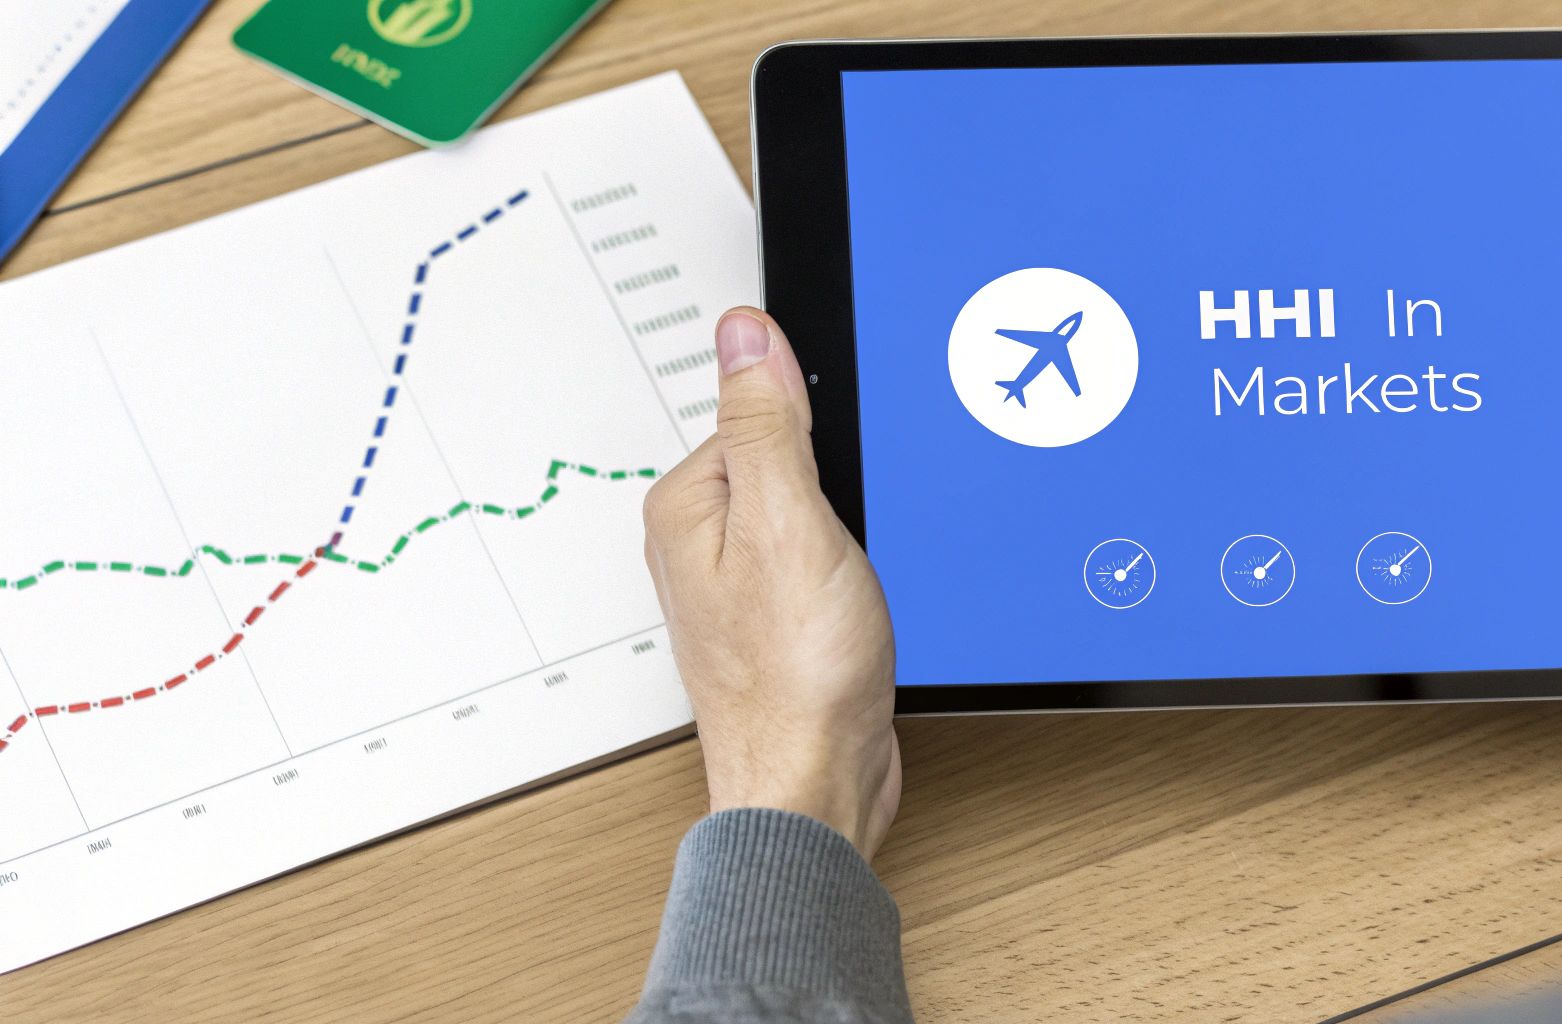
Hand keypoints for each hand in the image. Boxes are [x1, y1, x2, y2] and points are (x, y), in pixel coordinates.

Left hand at [642, 307, 899, 858]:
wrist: (815, 783)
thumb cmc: (793, 679)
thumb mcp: (789, 525)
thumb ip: (768, 425)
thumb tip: (746, 333)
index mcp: (687, 504)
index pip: (758, 413)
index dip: (817, 435)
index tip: (838, 474)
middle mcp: (702, 540)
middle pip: (788, 459)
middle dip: (836, 486)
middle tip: (846, 538)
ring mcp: (740, 581)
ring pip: (813, 510)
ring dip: (851, 533)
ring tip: (853, 580)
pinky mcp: (779, 614)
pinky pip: (822, 557)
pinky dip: (854, 569)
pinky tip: (861, 603)